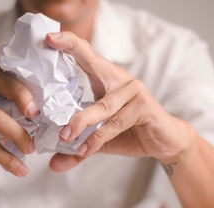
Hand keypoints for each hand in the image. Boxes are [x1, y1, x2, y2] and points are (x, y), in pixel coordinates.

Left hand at [44, 32, 194, 171]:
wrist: (165, 142)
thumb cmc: (131, 133)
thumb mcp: (99, 142)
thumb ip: (77, 151)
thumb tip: (53, 165)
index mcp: (106, 79)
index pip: (85, 56)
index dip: (68, 44)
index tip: (48, 37)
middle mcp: (119, 79)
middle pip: (92, 61)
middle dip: (71, 48)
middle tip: (49, 42)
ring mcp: (133, 91)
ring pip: (101, 106)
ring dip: (81, 122)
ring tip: (65, 138)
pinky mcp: (144, 106)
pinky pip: (116, 122)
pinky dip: (99, 137)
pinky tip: (86, 149)